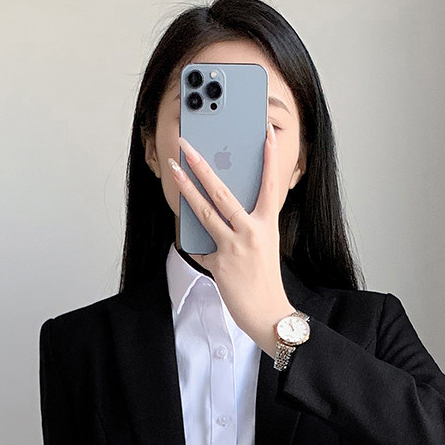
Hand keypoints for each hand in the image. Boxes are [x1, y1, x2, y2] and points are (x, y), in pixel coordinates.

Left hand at [169, 122, 293, 357]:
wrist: (267, 312)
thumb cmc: (265, 280)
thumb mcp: (263, 246)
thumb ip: (246, 227)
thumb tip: (223, 213)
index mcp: (267, 225)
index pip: (269, 185)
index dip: (268, 158)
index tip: (264, 132)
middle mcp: (251, 232)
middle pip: (223, 193)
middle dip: (203, 166)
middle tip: (188, 146)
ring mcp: (234, 248)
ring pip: (205, 212)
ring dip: (187, 189)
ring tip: (174, 170)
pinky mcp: (219, 265)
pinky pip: (200, 249)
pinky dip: (195, 245)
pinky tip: (189, 240)